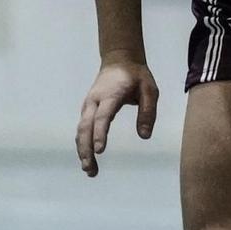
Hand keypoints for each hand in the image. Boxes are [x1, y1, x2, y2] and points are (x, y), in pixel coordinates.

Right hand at [75, 59, 159, 176]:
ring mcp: (89, 105)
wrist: (119, 59)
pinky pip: (82, 128)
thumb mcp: (150, 90)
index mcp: (110, 95)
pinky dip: (82, 143)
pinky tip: (87, 158)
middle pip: (85, 127)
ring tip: (89, 170)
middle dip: (86, 149)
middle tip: (90, 169)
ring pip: (81, 130)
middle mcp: (95, 101)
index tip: (99, 151)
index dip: (100, 134)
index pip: (102, 117)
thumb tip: (144, 136)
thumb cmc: (136, 76)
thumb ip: (148, 112)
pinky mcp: (88, 109)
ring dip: (82, 150)